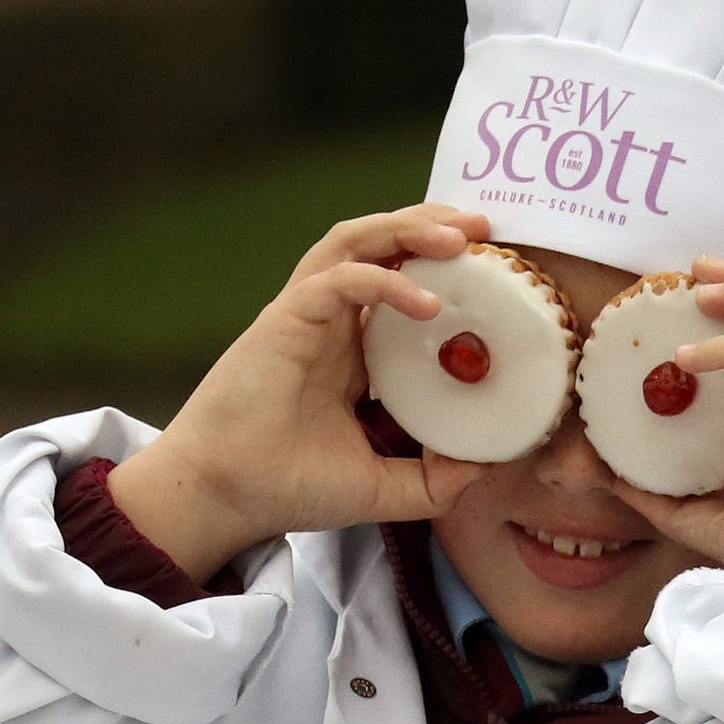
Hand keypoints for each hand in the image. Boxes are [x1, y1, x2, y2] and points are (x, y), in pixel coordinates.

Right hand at [106, 205, 490, 581]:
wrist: (225, 496)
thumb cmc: (289, 487)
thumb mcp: (383, 488)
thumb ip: (435, 479)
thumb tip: (488, 467)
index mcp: (352, 352)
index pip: (402, 286)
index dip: (444, 267)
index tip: (498, 269)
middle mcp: (330, 323)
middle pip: (382, 248)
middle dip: (433, 227)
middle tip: (488, 227)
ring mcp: (305, 316)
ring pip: (356, 244)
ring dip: (409, 231)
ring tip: (463, 236)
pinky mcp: (284, 321)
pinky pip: (336, 280)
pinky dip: (383, 281)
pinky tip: (425, 303)